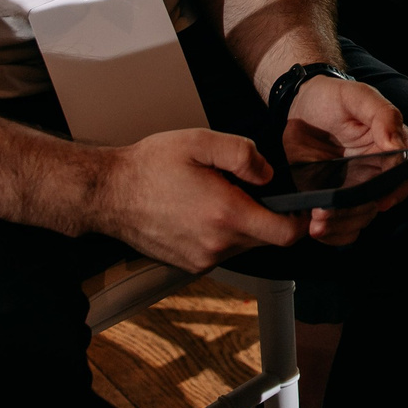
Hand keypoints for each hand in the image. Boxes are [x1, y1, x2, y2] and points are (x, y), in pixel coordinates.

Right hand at [86, 129, 303, 269]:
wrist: (108, 194)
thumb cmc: (151, 165)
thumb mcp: (200, 141)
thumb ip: (243, 154)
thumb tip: (268, 174)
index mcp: (226, 215)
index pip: (285, 234)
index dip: (300, 220)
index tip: (298, 204)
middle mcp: (217, 245)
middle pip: (266, 239)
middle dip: (267, 215)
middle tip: (246, 187)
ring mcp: (203, 260)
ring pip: (244, 245)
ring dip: (243, 223)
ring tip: (218, 196)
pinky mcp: (190, 265)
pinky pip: (223, 251)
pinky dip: (223, 233)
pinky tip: (201, 210)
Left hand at [284, 75, 407, 244]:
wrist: (300, 104)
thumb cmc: (334, 97)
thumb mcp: (359, 96)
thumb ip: (383, 114)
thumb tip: (397, 146)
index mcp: (394, 147)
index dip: (398, 190)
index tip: (378, 200)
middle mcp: (380, 172)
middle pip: (380, 203)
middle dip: (356, 213)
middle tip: (327, 213)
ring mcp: (357, 187)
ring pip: (361, 218)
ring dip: (341, 226)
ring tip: (316, 223)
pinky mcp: (335, 197)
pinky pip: (342, 225)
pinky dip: (332, 234)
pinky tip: (316, 229)